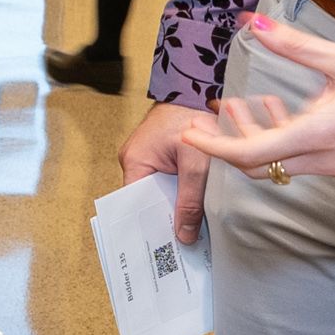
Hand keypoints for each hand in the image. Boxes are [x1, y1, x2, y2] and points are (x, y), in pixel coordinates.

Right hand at [121, 102, 220, 243]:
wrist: (199, 87)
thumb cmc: (195, 117)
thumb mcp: (196, 164)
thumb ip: (191, 201)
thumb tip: (184, 237)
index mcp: (135, 161)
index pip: (135, 204)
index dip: (148, 225)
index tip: (160, 247)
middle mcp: (135, 160)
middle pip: (146, 200)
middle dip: (163, 219)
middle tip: (179, 246)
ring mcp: (146, 156)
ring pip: (158, 191)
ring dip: (172, 205)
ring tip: (187, 231)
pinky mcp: (160, 153)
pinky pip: (165, 180)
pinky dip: (177, 192)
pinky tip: (191, 205)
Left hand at [187, 15, 334, 183]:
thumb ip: (294, 45)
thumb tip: (252, 24)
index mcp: (316, 136)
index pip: (250, 155)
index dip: (213, 147)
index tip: (188, 132)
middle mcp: (321, 160)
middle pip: (258, 164)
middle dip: (227, 141)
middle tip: (209, 114)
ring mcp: (334, 167)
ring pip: (279, 162)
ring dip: (255, 136)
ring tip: (238, 103)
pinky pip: (300, 158)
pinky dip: (281, 137)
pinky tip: (280, 108)